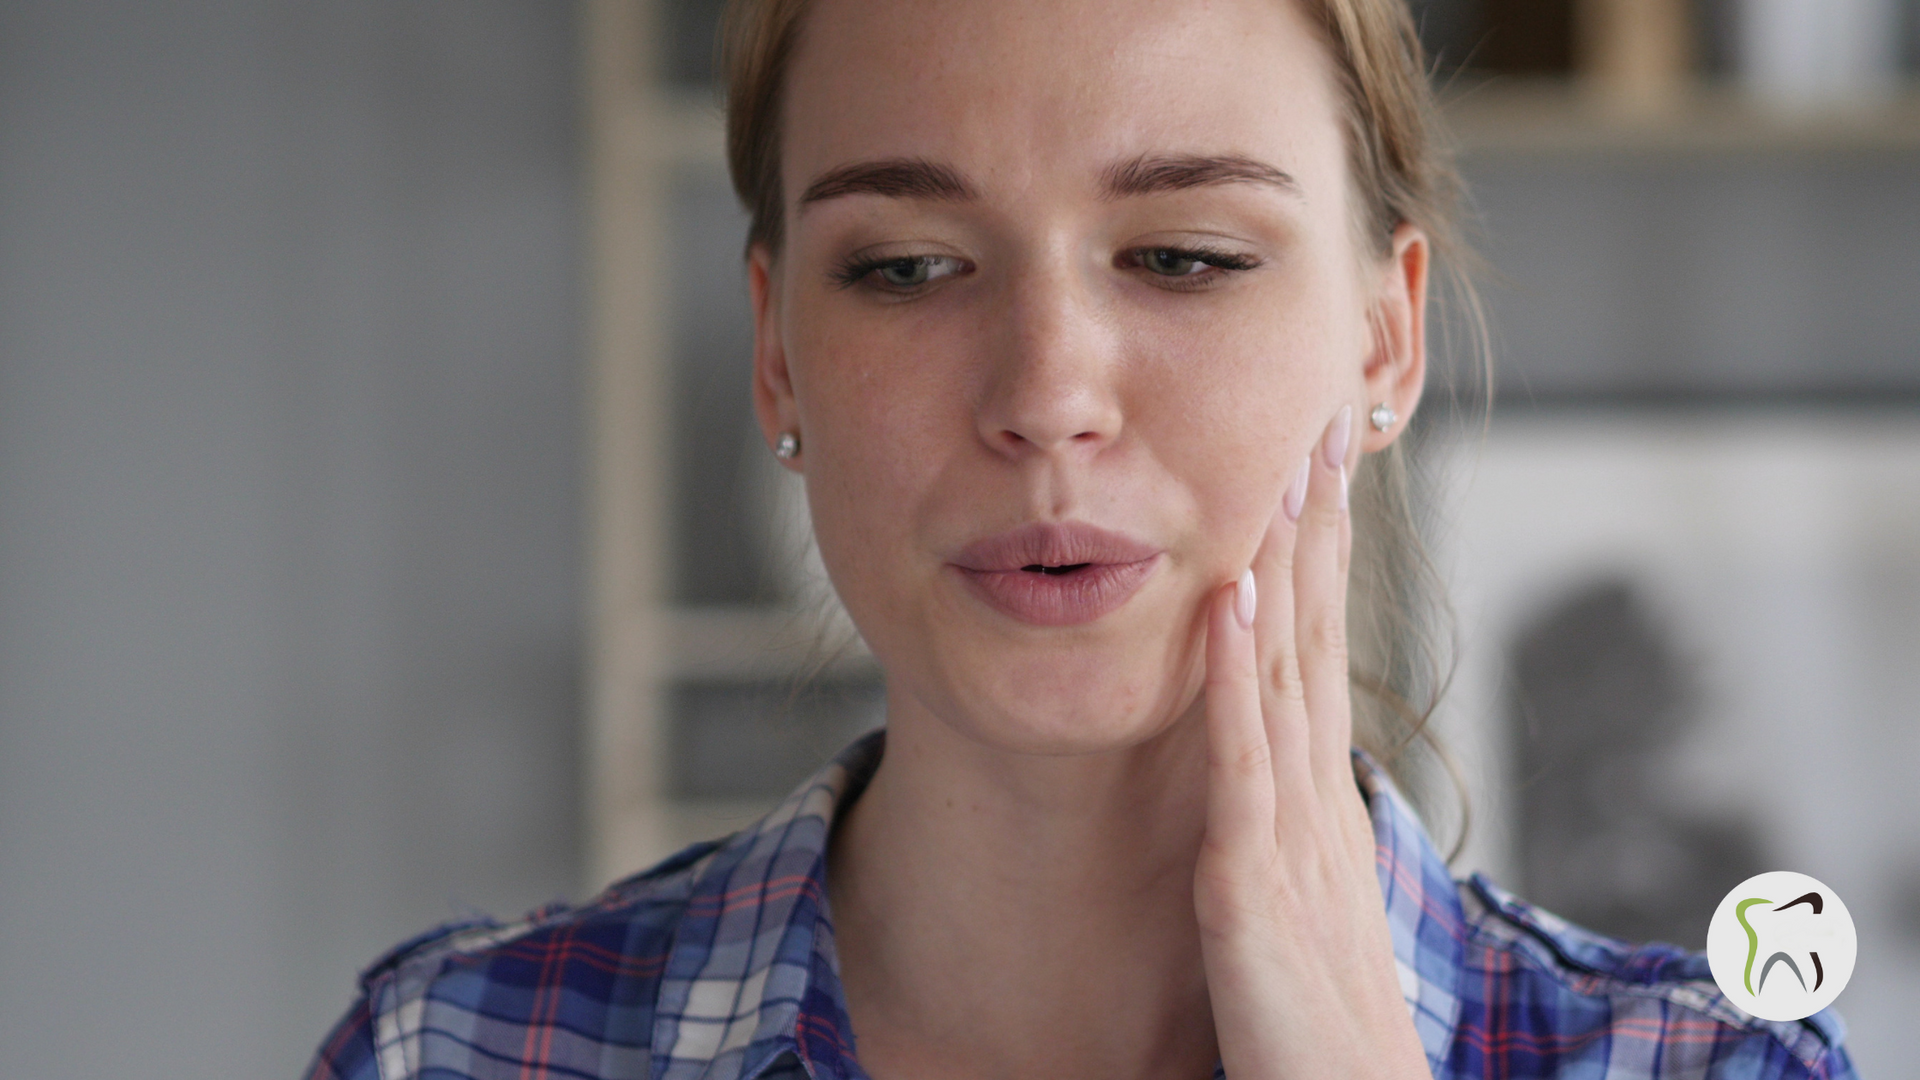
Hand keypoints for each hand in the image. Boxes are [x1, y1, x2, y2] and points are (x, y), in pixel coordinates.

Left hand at [1193, 404, 1431, 1079]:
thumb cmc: (1322, 1032)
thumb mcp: (1300, 912)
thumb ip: (1282, 838)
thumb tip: (1266, 774)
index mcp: (1320, 805)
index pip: (1321, 654)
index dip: (1321, 558)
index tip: (1320, 469)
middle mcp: (1316, 803)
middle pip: (1319, 638)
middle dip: (1318, 528)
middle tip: (1323, 419)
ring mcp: (1289, 839)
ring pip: (1287, 672)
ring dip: (1286, 563)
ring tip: (1283, 465)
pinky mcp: (1252, 887)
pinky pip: (1243, 762)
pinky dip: (1235, 673)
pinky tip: (1233, 595)